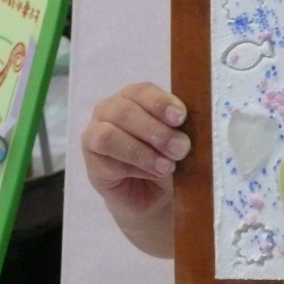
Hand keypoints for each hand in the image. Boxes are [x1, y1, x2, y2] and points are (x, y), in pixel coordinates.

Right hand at [81, 83, 189, 255]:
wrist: (154, 193)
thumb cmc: (168, 155)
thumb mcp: (179, 137)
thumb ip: (181, 128)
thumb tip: (192, 127)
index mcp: (133, 96)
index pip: (142, 91)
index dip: (161, 102)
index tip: (181, 118)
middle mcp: (109, 110)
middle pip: (125, 112)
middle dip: (156, 131)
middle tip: (181, 149)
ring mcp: (94, 136)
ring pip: (109, 136)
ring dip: (142, 151)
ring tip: (168, 166)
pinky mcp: (91, 164)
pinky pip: (107, 162)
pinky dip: (135, 168)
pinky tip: (153, 174)